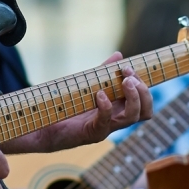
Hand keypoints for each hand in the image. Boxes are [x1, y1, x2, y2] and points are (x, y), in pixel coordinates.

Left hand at [6, 58, 152, 154]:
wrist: (43, 125)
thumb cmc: (66, 106)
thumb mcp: (88, 85)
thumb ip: (104, 72)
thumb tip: (119, 55)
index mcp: (117, 108)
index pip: (145, 103)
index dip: (144, 86)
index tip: (130, 68)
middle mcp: (116, 120)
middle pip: (145, 112)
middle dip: (143, 91)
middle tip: (129, 76)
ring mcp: (105, 128)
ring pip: (132, 117)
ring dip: (133, 97)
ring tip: (125, 82)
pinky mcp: (91, 133)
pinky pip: (105, 122)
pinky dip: (106, 107)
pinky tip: (100, 95)